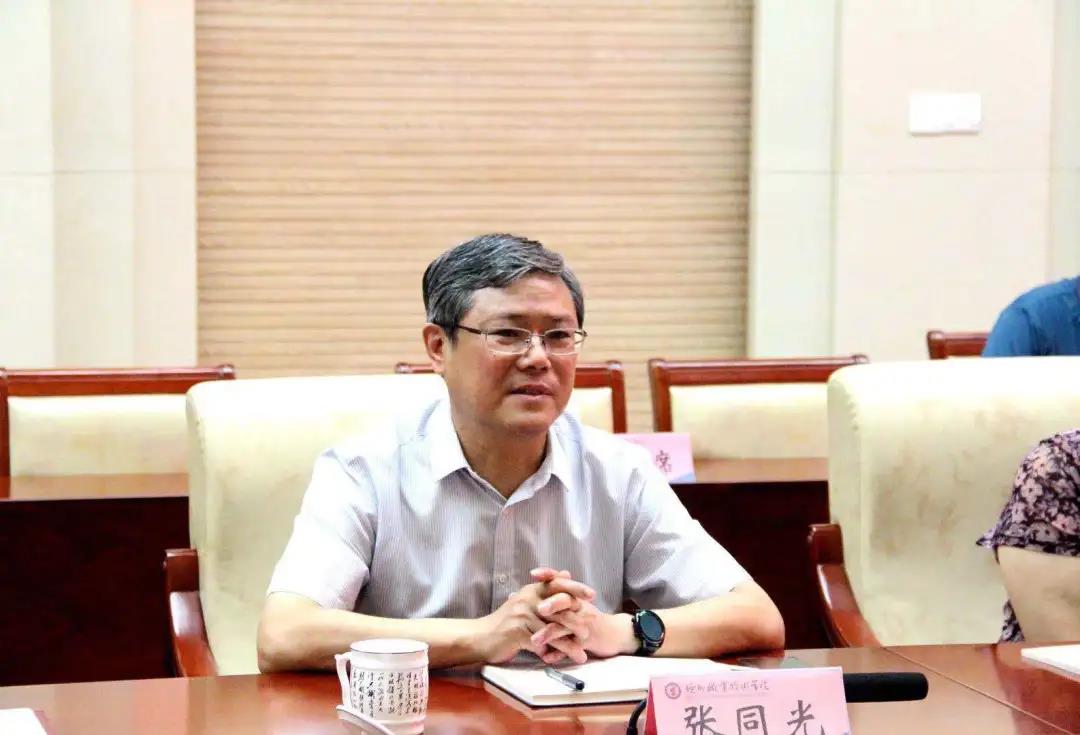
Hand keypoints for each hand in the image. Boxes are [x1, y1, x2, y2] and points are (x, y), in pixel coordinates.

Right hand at [473, 575, 594, 663]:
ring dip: (570, 642)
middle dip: (578, 617)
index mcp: (531, 590)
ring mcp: (522, 614)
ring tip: (583, 651)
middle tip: (593, 626)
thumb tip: (566, 573)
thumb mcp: (525, 603)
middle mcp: (527, 598)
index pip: (556, 583)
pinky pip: (542, 643)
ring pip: (553, 628)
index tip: (592, 594)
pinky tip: (564, 660)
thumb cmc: (506, 622)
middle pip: (559, 605)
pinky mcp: (518, 632)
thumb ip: (545, 591)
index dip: (575, 588)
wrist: (481, 637)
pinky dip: (555, 652)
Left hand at [530, 568, 635, 662]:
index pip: (561, 581)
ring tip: (534, 640)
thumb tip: (530, 586)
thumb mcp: (574, 603)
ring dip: (550, 634)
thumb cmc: (588, 618)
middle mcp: (580, 607)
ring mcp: (584, 624)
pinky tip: (547, 658)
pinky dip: (559, 654)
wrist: (615, 633)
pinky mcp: (588, 642)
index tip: (533, 574)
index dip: (548, 576)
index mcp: (574, 596)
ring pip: (567, 627)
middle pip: (566, 601)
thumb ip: (554, 594)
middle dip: (552, 604)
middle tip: (539, 608)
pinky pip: (572, 648)